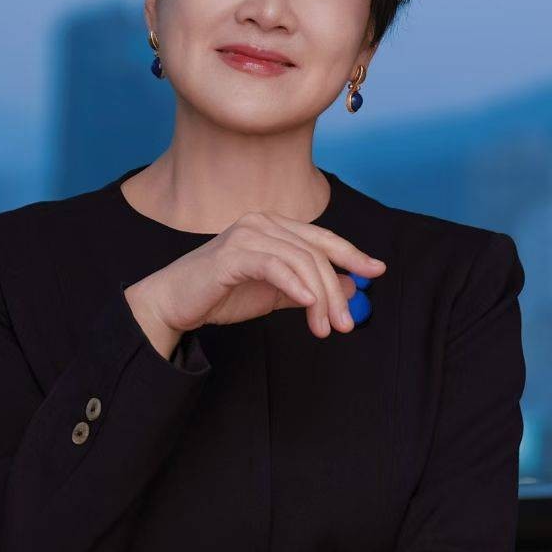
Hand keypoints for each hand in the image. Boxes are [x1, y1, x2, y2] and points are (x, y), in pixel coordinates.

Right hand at [125, 212, 385, 349]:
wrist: (174, 303)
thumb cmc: (220, 295)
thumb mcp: (274, 293)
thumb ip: (308, 288)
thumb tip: (348, 286)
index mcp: (272, 226)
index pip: (321, 238)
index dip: (352, 253)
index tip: (377, 270)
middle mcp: (261, 222)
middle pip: (316, 252)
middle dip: (335, 290)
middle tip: (345, 324)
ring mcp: (246, 234)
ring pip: (300, 260)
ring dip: (319, 297)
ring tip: (324, 328)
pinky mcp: (232, 253)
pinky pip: (275, 266)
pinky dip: (295, 285)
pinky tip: (306, 304)